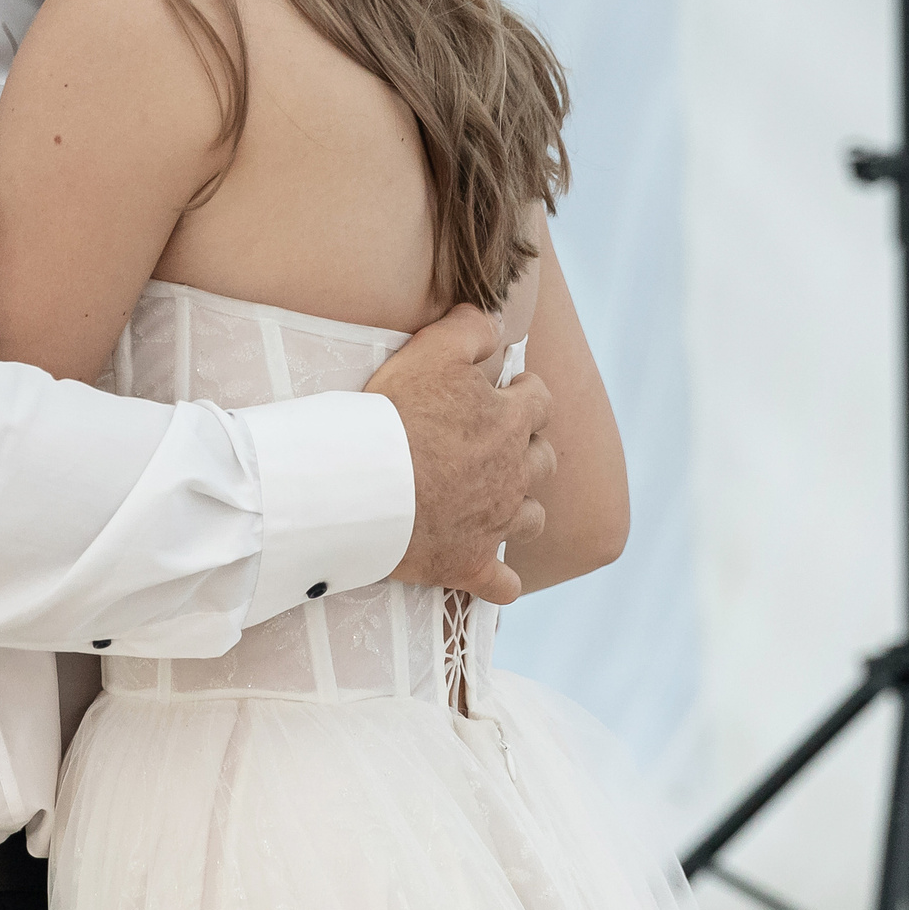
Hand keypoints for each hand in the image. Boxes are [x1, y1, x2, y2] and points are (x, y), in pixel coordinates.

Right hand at [364, 304, 548, 603]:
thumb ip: (469, 330)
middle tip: (500, 442)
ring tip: (498, 501)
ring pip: (532, 519)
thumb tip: (492, 323)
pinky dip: (500, 581)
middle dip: (529, 447)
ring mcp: (495, 524)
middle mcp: (514, 474)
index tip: (505, 389)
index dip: (523, 391)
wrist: (364, 487)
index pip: (539, 399)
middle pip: (544, 459)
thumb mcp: (431, 350)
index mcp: (510, 421)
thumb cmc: (395, 415)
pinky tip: (491, 576)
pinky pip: (503, 586)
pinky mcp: (469, 565)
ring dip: (521, 509)